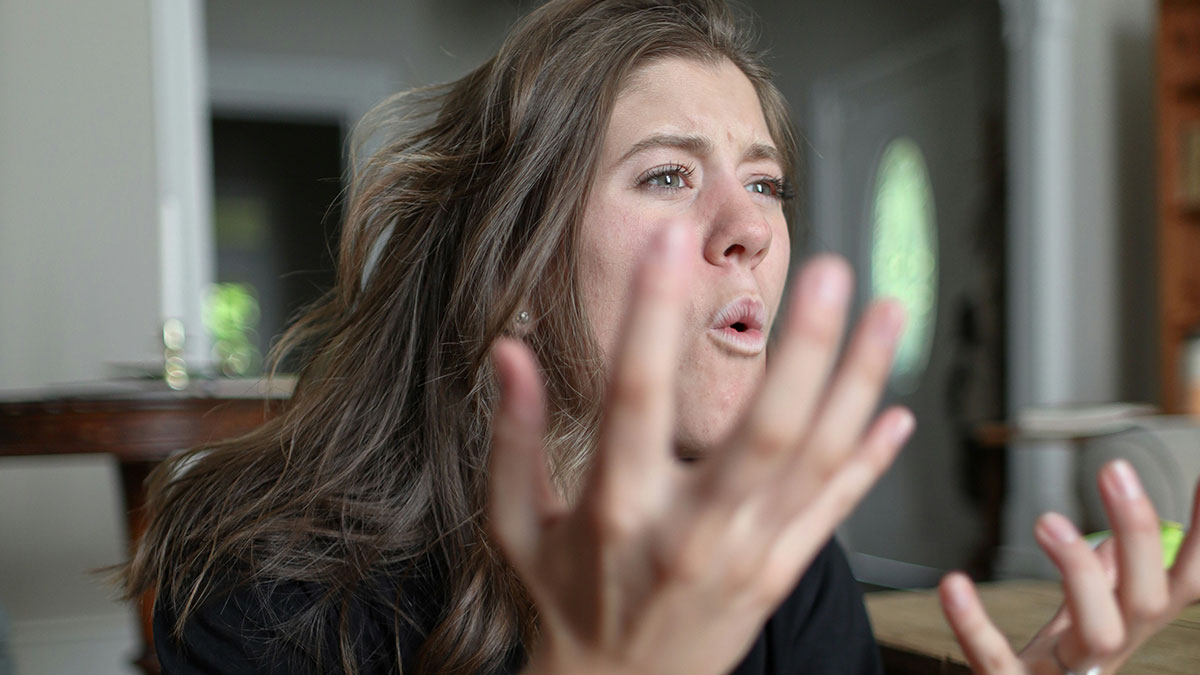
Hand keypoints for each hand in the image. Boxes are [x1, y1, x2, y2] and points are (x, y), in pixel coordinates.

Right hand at [489, 224, 911, 674]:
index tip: (667, 241)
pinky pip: (833, 510)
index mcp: (617, 510)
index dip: (650, 317)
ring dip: (859, 383)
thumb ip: (514, 437)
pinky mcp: (779, 572)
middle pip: (762, 435)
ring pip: (818, 462)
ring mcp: (747, 555)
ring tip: (890, 311)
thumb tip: (508, 350)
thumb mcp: (517, 525)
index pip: (634, 400)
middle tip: (832, 272)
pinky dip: (871, 460)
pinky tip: (900, 411)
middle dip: (804, 349)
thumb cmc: (563, 597)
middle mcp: (692, 532)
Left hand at [939, 462, 1199, 673]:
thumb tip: (1118, 538)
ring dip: (1079, 571)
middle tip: (1114, 469)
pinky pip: (995, 659)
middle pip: (1147, 601)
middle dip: (1140, 535)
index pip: (1186, 581)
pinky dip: (975, 624)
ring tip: (1048, 519)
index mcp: (1126, 628)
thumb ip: (1104, 582)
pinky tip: (955, 584)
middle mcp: (1106, 653)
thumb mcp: (1087, 623)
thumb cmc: (1054, 670)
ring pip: (1097, 633)